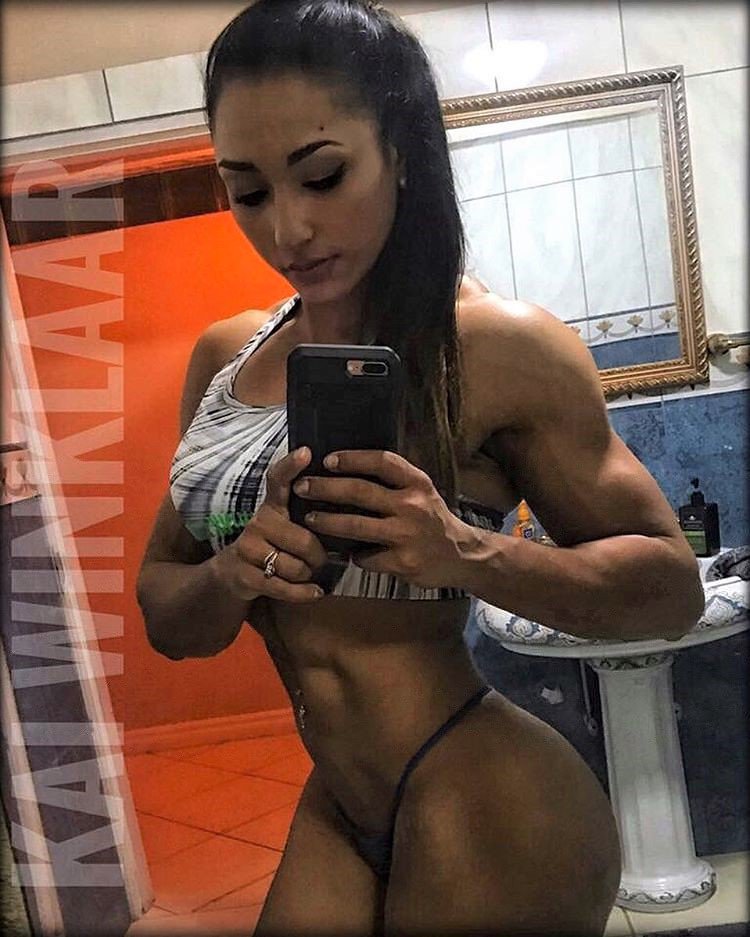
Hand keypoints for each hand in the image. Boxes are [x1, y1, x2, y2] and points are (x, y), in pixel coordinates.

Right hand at [213, 447, 328, 602]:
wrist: (233, 574)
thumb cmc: (274, 545)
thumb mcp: (286, 523)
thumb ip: (308, 512)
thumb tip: (348, 501)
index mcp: (273, 506)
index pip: (278, 480)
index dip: (291, 466)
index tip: (307, 452)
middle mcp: (259, 522)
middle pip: (304, 539)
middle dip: (319, 556)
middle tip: (320, 559)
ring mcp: (248, 548)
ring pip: (295, 567)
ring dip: (308, 575)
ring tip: (307, 573)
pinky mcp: (244, 574)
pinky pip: (284, 587)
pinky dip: (304, 593)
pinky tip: (315, 592)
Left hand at [292, 450, 478, 588]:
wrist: (461, 556)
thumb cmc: (433, 520)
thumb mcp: (422, 492)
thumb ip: (394, 481)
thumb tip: (347, 469)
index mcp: (417, 483)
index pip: (381, 462)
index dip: (351, 459)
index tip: (326, 460)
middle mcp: (413, 505)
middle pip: (360, 491)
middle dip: (325, 488)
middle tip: (302, 487)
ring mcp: (407, 535)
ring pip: (355, 525)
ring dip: (327, 521)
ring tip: (310, 518)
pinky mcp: (402, 562)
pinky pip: (365, 557)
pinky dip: (352, 554)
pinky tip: (344, 552)